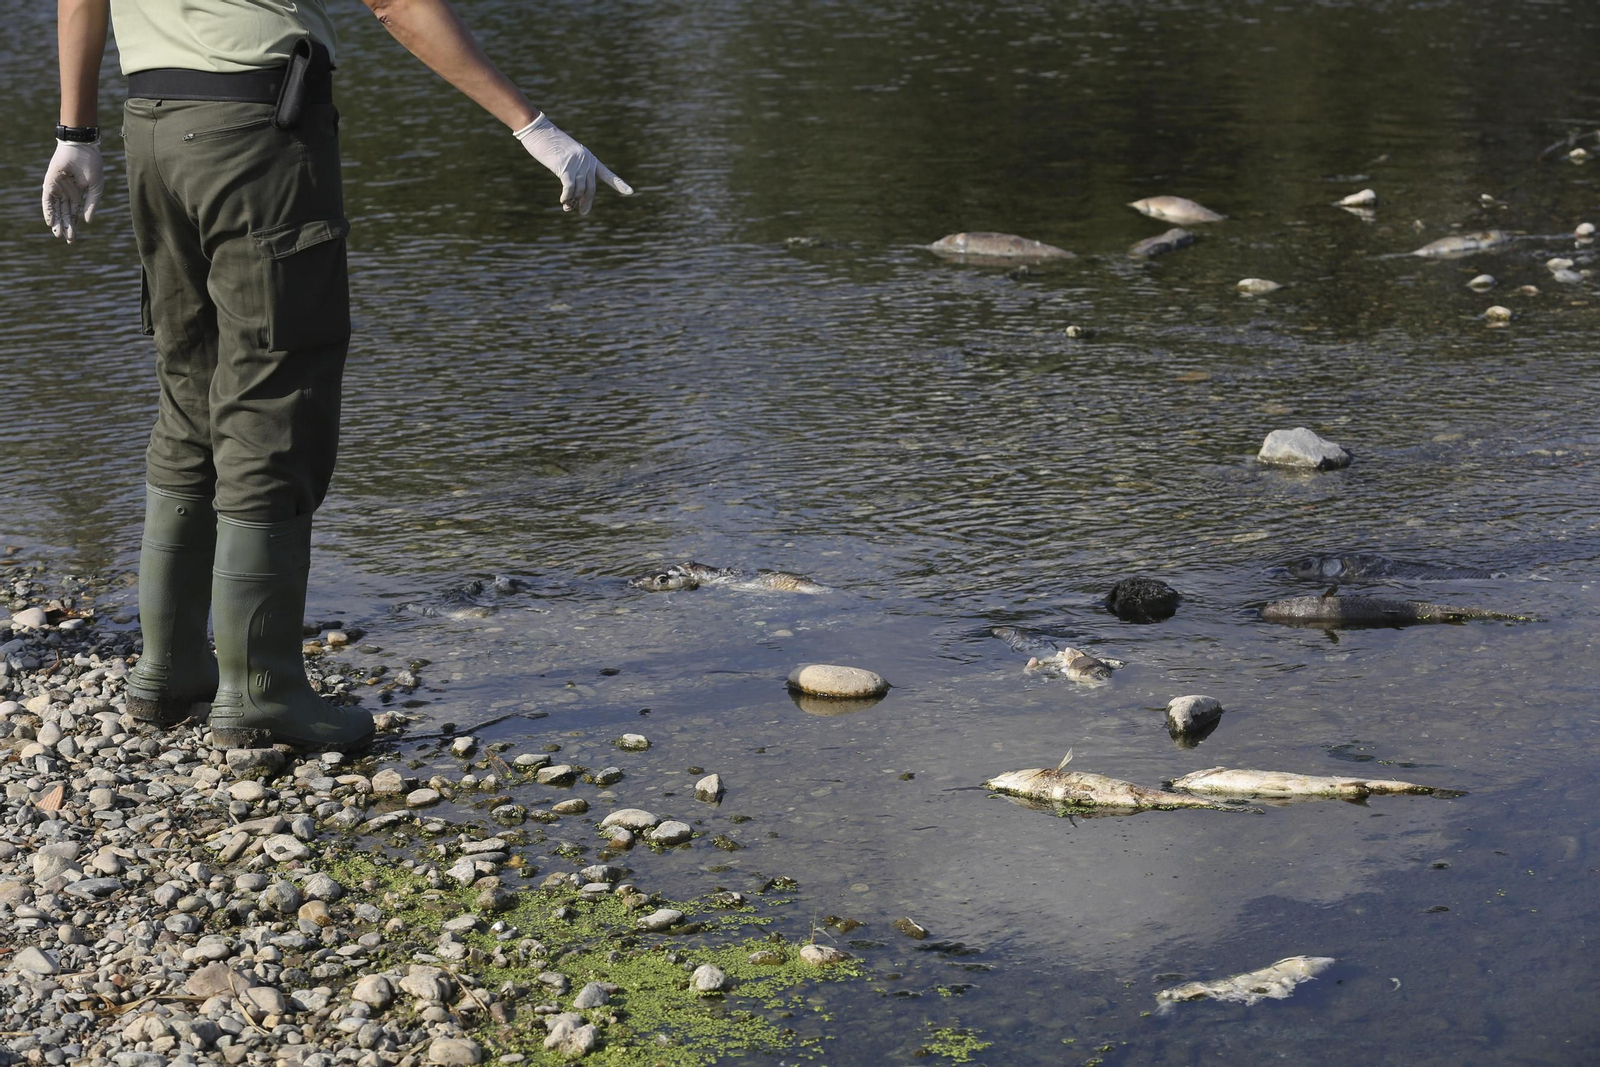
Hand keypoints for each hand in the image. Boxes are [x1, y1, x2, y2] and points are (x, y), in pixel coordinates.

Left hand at [42, 139, 104, 242]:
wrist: (82, 149)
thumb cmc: (92, 166)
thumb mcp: (96, 189)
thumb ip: (91, 205)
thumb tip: (87, 222)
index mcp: (79, 195)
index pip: (74, 214)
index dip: (74, 226)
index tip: (73, 239)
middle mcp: (67, 193)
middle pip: (65, 214)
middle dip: (66, 227)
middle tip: (67, 241)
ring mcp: (58, 189)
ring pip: (56, 209)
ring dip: (57, 222)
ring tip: (58, 234)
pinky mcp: (50, 183)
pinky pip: (47, 200)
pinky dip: (48, 211)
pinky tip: (50, 222)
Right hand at [513, 114, 631, 215]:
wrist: (538, 130)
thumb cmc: (549, 142)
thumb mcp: (566, 155)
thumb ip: (574, 170)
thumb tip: (574, 192)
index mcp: (590, 158)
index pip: (607, 174)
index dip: (619, 184)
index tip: (631, 192)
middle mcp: (586, 161)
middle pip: (591, 188)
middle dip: (587, 202)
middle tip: (584, 212)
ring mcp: (577, 164)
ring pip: (579, 190)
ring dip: (573, 201)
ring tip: (567, 207)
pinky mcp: (565, 167)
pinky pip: (569, 188)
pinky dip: (567, 197)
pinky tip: (563, 201)